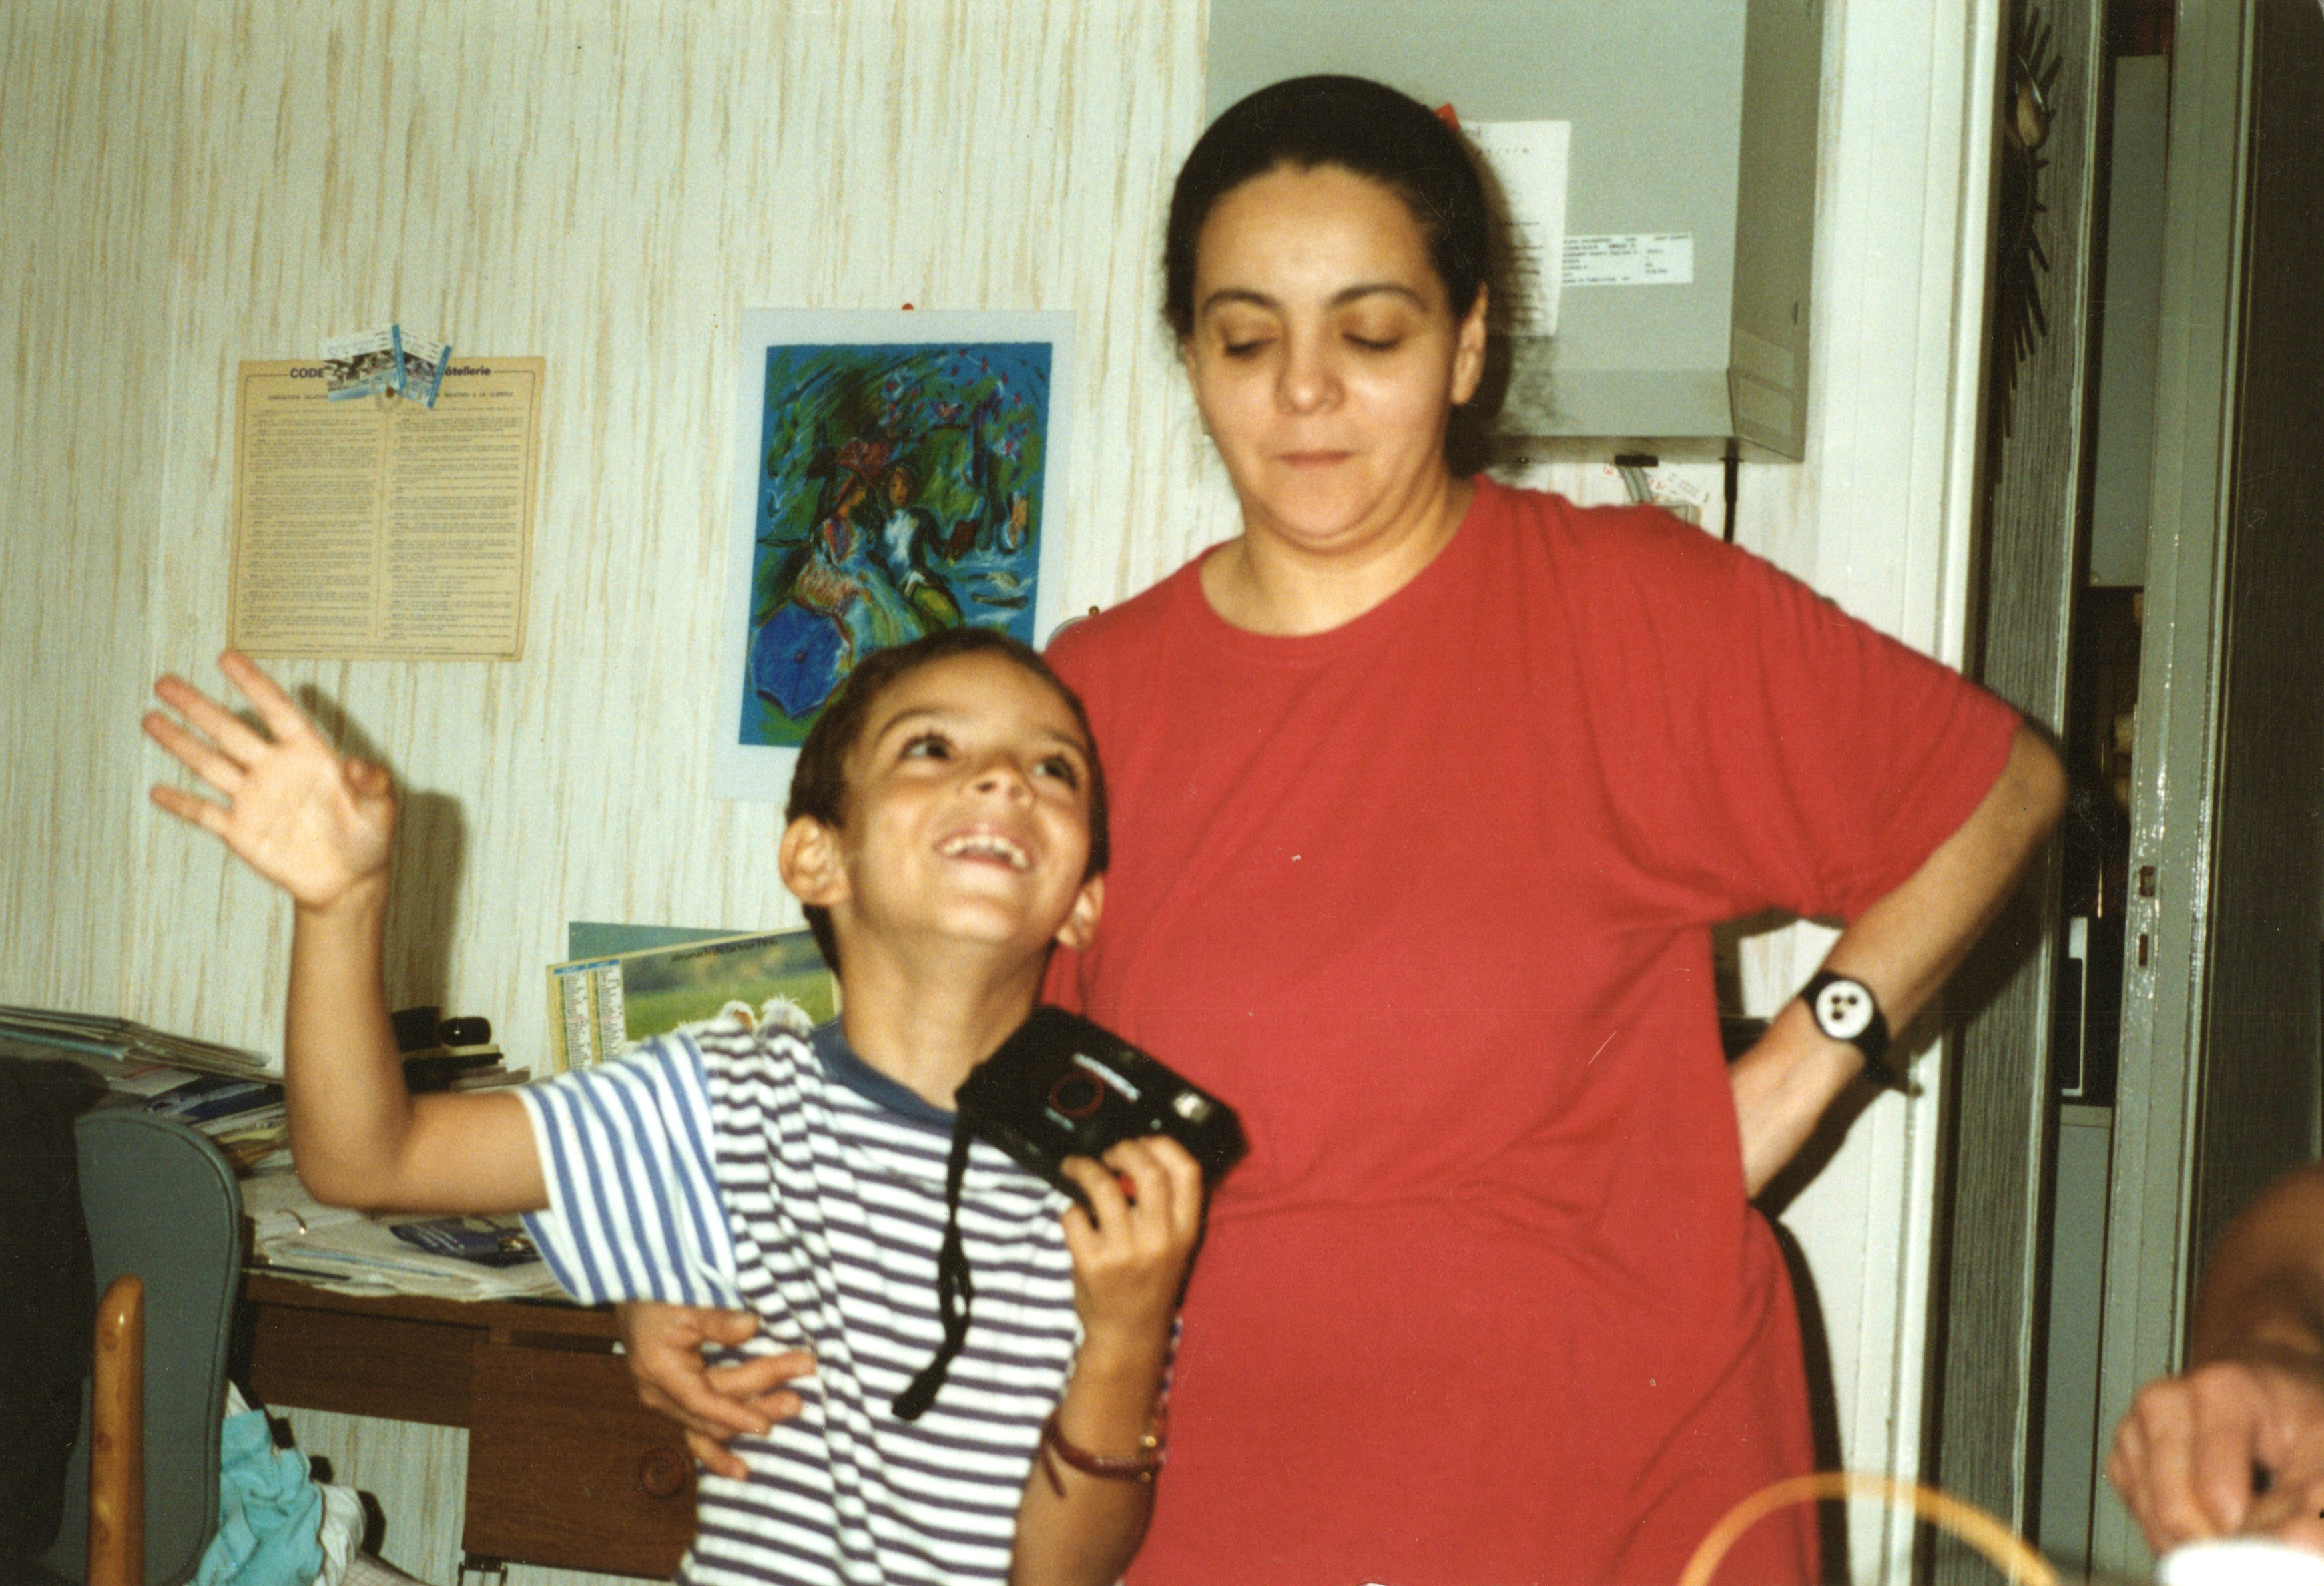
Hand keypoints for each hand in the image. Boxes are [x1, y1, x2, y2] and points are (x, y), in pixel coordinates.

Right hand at [144, 650, 394, 910]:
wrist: (348, 882)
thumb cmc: (369, 839)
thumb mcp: (382, 808)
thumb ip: (373, 782)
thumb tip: (357, 763)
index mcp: (309, 755)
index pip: (278, 711)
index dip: (254, 685)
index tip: (227, 657)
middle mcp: (274, 769)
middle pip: (230, 731)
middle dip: (198, 706)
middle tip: (165, 682)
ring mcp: (254, 799)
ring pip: (210, 764)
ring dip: (180, 743)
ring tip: (150, 717)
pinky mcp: (241, 831)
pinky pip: (205, 814)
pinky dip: (182, 803)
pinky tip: (156, 790)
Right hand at [615, 1302, 814, 1480]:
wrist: (634, 1297)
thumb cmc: (657, 1297)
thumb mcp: (684, 1301)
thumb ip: (716, 1318)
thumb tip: (750, 1327)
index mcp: (659, 1370)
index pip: (705, 1398)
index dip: (741, 1406)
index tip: (782, 1399)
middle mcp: (659, 1395)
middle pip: (715, 1410)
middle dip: (760, 1404)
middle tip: (800, 1397)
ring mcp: (667, 1403)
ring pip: (711, 1424)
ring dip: (751, 1419)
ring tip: (792, 1409)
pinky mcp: (677, 1404)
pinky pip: (698, 1433)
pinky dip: (718, 1453)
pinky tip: (742, 1472)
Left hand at [1056, 1137, 1204, 1349]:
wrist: (1128, 1334)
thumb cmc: (1149, 1282)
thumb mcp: (1174, 1246)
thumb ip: (1166, 1207)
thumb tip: (1138, 1154)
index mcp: (1185, 1231)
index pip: (1187, 1172)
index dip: (1164, 1145)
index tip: (1144, 1140)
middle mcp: (1160, 1240)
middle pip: (1147, 1172)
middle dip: (1123, 1149)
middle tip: (1108, 1153)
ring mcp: (1126, 1253)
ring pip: (1104, 1188)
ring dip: (1084, 1168)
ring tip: (1076, 1168)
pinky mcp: (1093, 1264)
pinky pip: (1074, 1216)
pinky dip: (1069, 1209)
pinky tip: (1074, 1216)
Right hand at [2109, 1350, 2323, 1554]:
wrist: (2269, 1390)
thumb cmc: (2298, 1415)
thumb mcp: (2323, 1456)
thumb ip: (2312, 1503)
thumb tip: (2294, 1547)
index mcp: (2218, 1391)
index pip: (2217, 1495)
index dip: (2256, 1529)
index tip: (2285, 1532)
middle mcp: (2164, 1402)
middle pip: (2176, 1511)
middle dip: (2223, 1538)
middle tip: (2263, 1528)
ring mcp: (2136, 1426)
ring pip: (2155, 1521)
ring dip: (2200, 1537)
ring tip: (2241, 1511)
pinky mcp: (2122, 1453)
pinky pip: (2141, 1518)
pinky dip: (2178, 1530)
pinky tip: (2208, 1507)